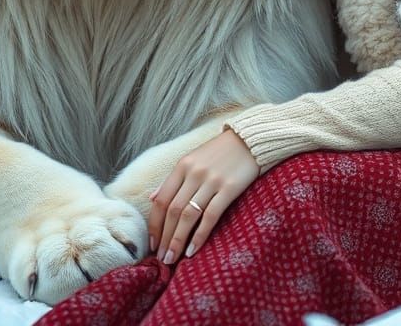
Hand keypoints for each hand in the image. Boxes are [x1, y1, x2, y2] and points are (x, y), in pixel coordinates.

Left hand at [148, 127, 258, 264]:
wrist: (249, 140)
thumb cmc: (219, 153)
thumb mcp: (192, 160)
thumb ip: (172, 180)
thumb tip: (151, 197)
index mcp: (182, 166)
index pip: (162, 200)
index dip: (154, 224)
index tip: (152, 243)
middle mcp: (194, 173)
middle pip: (173, 211)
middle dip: (165, 237)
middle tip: (161, 258)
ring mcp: (211, 181)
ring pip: (188, 215)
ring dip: (178, 240)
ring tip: (172, 259)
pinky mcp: (229, 188)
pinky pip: (210, 216)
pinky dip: (199, 235)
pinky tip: (193, 250)